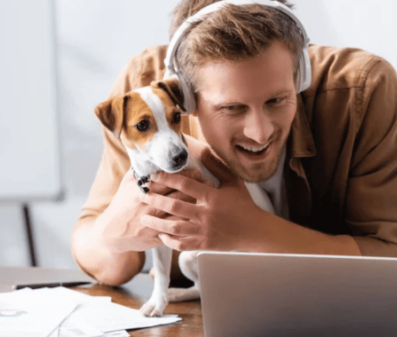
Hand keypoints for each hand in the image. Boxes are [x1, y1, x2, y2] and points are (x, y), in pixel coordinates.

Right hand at [95, 168, 202, 252]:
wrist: (111, 233)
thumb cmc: (121, 205)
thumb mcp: (127, 184)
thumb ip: (140, 171)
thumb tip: (152, 156)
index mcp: (142, 191)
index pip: (168, 181)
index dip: (185, 176)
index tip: (198, 171)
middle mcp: (148, 206)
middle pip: (177, 196)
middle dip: (195, 189)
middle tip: (210, 183)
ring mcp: (153, 223)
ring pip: (179, 213)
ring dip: (196, 206)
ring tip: (209, 199)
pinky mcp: (156, 236)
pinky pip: (176, 230)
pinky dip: (189, 224)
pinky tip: (200, 218)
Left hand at [139, 147, 267, 250]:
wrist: (255, 232)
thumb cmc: (243, 204)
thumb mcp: (233, 182)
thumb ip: (217, 166)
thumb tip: (203, 151)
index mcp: (212, 197)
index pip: (185, 184)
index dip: (167, 179)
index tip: (153, 176)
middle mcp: (206, 214)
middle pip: (174, 206)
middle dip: (155, 200)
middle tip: (141, 195)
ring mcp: (204, 231)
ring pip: (174, 228)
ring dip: (156, 222)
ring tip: (143, 218)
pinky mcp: (204, 245)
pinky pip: (182, 244)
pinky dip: (169, 240)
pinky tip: (161, 234)